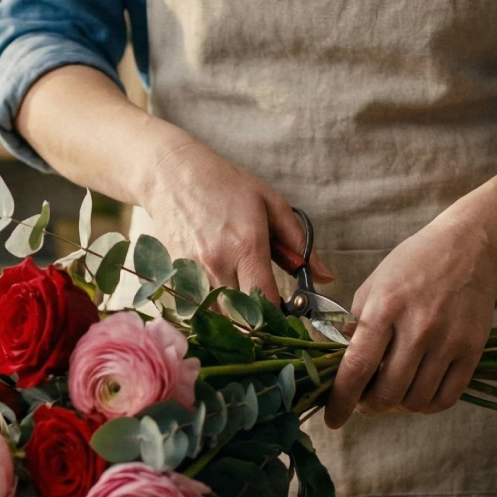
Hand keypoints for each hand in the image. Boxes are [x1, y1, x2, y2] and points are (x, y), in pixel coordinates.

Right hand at [135, 137, 330, 301]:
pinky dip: (206, 309)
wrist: (171, 174)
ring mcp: (191, 271)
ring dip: (230, 317)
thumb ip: (300, 244)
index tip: (286, 314)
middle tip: (265, 314)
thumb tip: (325, 278)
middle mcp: (217, 263)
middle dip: (256, 322)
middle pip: (240, 318)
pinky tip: (215, 295)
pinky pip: (193, 307)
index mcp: (247, 246)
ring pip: (215, 317)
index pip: (266, 302)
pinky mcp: (172, 274)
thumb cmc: (225, 185)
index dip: (279, 316)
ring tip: (240, 302)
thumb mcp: (271, 204)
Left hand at [324, 216, 496, 427]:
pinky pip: (446, 398)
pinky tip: (417, 392)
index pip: (357, 367)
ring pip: (415, 401)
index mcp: (385, 308)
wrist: (470, 248)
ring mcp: (448, 341)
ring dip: (397, 406)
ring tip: (392, 392)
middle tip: (365, 401)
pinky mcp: (472, 350)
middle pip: (388, 393)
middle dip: (369, 406)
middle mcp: (417, 327)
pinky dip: (426, 405)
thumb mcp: (373, 286)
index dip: (341, 400)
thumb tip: (332, 363)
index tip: (333, 418)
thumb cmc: (414, 264)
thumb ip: (352, 326)